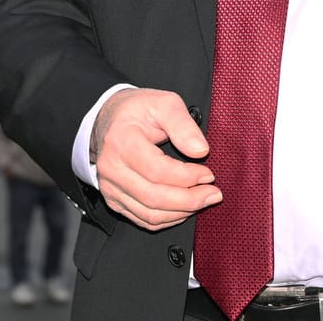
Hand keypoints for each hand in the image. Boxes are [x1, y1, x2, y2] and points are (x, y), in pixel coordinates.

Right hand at [90, 88, 221, 230]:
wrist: (109, 119)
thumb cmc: (138, 110)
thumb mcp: (164, 103)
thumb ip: (183, 125)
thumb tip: (200, 151)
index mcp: (121, 141)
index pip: (158, 170)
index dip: (188, 177)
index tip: (208, 174)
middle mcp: (111, 168)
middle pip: (154, 197)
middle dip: (190, 200)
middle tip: (213, 194)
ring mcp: (110, 187)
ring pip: (150, 214)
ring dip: (182, 212)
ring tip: (203, 200)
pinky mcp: (114, 199)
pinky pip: (143, 219)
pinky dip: (168, 218)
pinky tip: (184, 208)